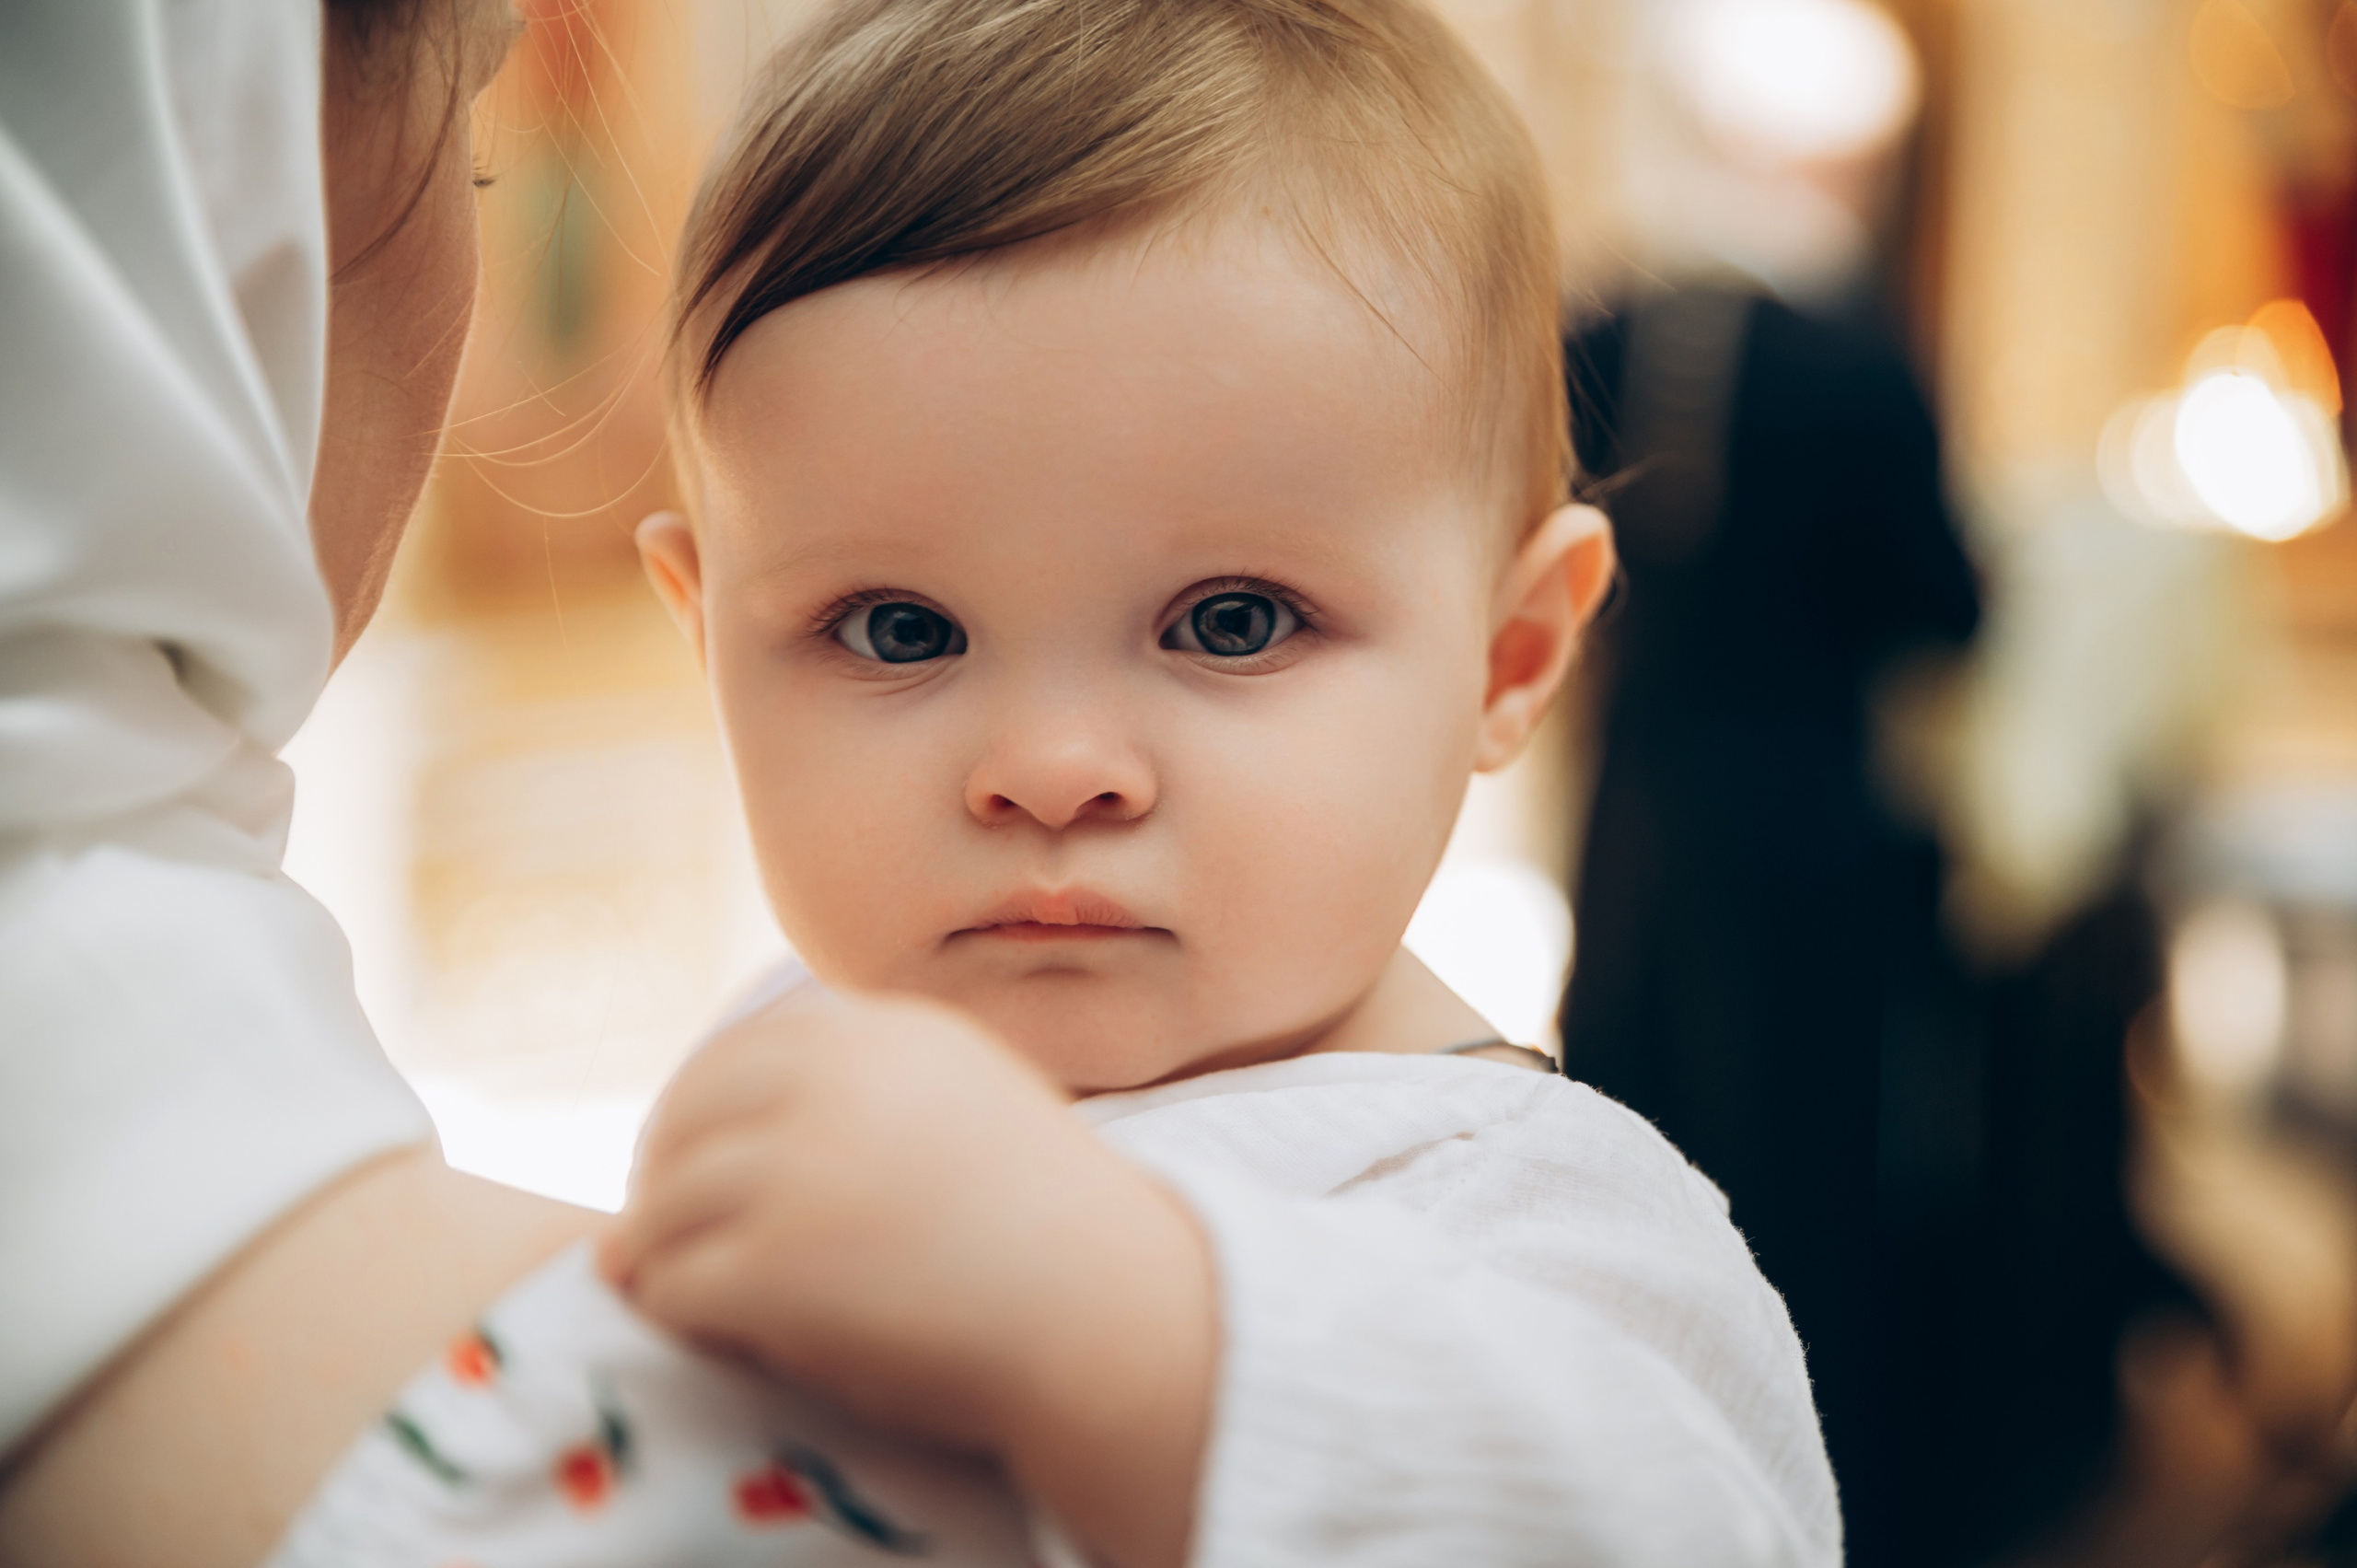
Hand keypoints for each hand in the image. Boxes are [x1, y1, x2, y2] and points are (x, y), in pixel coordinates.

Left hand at [599, 987, 1213, 1567]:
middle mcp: (833, 1081)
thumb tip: (736, 1132)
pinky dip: (683, 1317)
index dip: (706, 1119)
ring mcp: (798, 1169)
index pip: (737, 1055)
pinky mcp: (772, 1265)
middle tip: (676, 1242)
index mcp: (886, 1033)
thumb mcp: (965, 1110)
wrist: (1112, 1318)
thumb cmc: (1050, 1235)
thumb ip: (860, 1099)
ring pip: (663, 1208)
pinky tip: (727, 1337)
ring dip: (668, 1256)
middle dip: (669, 1183)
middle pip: (683, 1121)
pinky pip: (673, 1287)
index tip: (709, 1173)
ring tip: (701, 1297)